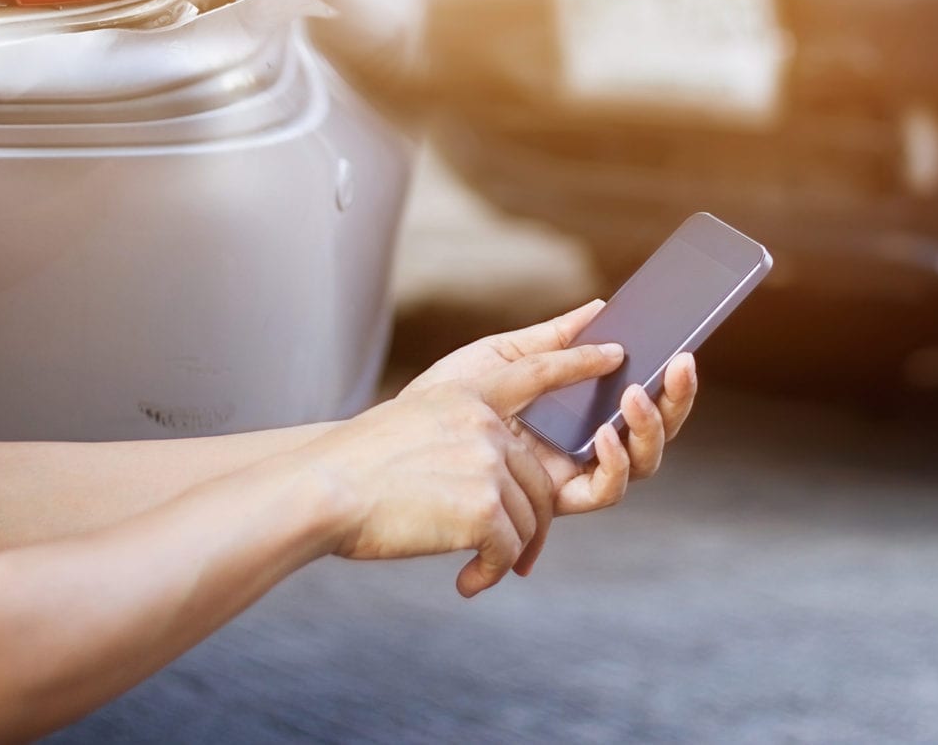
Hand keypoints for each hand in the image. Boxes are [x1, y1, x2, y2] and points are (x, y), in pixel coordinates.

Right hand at [305, 341, 623, 596]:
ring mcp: (487, 464)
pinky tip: (466, 583)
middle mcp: (484, 423)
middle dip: (526, 523)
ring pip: (528, 519)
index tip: (615, 355)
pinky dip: (490, 573)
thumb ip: (463, 428)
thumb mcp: (413, 421)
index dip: (579, 363)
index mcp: (467, 395)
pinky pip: (509, 550)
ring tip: (475, 569)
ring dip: (505, 552)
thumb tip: (502, 463)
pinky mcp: (483, 508)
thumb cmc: (356, 469)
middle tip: (509, 554)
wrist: (322, 491)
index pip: (537, 371)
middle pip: (537, 480)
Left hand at [404, 301, 699, 518]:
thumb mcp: (501, 357)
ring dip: (650, 429)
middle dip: (677, 401)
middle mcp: (585, 444)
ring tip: (637, 395)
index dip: (671, 380)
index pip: (639, 395)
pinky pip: (602, 490)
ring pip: (640, 464)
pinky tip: (603, 433)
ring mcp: (573, 473)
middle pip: (652, 432)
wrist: (395, 443)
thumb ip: (555, 340)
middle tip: (681, 363)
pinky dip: (614, 463)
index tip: (685, 348)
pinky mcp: (554, 500)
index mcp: (579, 406)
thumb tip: (603, 307)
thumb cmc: (442, 400)